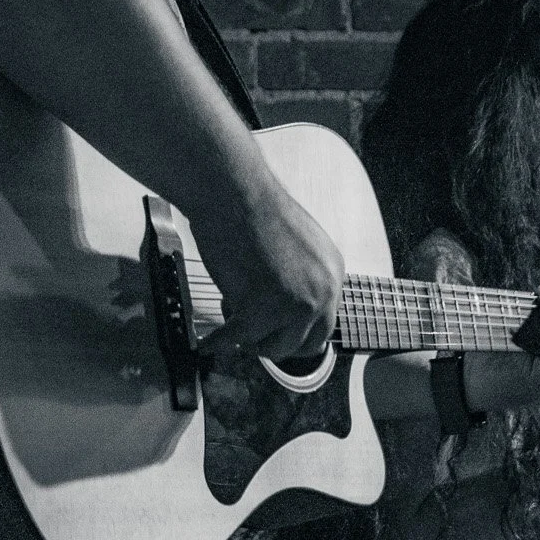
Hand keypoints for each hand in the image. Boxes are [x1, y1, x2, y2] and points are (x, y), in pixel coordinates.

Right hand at [193, 182, 343, 360]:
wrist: (234, 193)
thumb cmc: (253, 209)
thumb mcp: (297, 245)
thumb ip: (300, 277)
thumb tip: (286, 314)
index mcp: (333, 273)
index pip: (324, 323)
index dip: (295, 331)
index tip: (273, 331)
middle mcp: (322, 291)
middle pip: (304, 344)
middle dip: (275, 341)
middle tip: (250, 332)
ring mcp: (294, 304)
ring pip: (271, 347)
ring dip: (248, 337)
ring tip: (229, 312)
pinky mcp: (261, 310)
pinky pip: (236, 339)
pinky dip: (217, 342)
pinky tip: (206, 342)